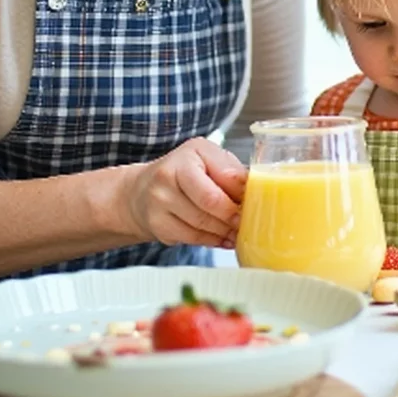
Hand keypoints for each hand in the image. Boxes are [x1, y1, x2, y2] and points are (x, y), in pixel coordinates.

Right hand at [120, 137, 246, 248]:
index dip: (242, 194)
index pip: (223, 178)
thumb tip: (255, 190)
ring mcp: (159, 201)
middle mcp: (168, 175)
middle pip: (211, 203)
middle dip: (233, 216)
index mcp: (189, 155)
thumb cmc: (184, 173)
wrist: (142, 191)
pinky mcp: (157, 224)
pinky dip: (212, 241)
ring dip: (224, 231)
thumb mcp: (209, 159)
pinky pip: (192, 238)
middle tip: (246, 221)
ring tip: (236, 231)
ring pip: (202, 225)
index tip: (254, 203)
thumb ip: (231, 171)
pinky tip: (221, 238)